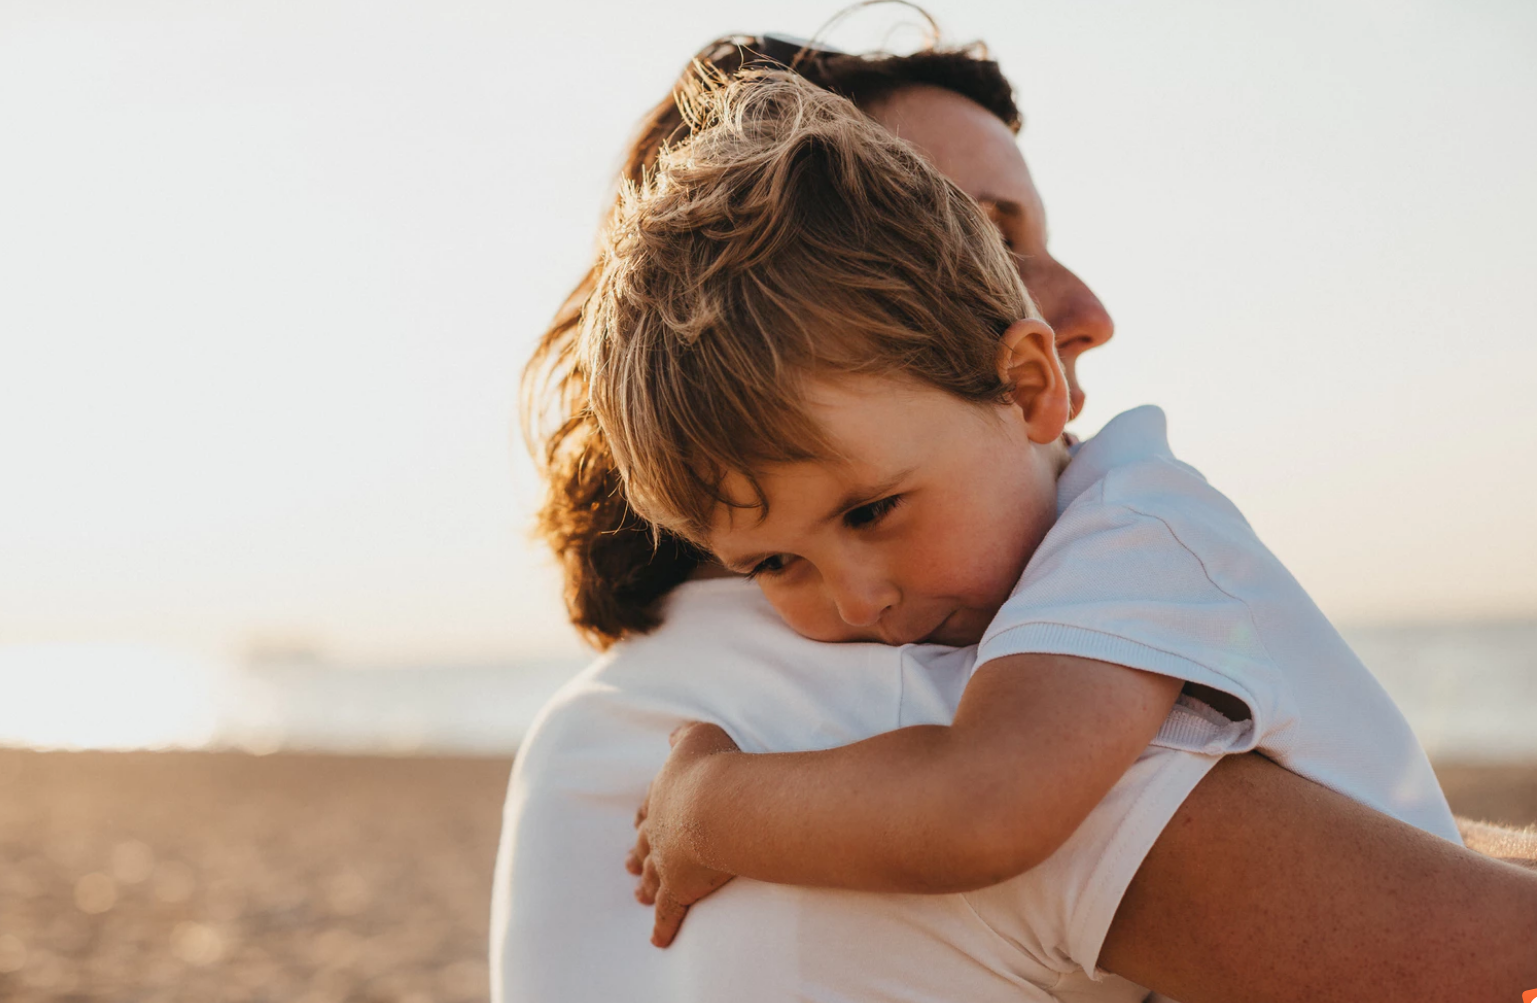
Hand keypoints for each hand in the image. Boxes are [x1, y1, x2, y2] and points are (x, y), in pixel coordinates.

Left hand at [625, 721, 739, 946]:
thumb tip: (674, 735)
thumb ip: (684, 735)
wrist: (717, 803)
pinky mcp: (679, 889)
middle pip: (644, 844)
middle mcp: (659, 829)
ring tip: (638, 894)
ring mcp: (666, 862)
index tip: (639, 821)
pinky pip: (668, 912)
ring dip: (645, 886)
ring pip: (650, 878)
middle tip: (628, 863)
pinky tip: (658, 941)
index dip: (646, 815)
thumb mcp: (698, 736)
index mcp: (663, 796)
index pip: (650, 807)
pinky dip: (663, 927)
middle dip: (637, 853)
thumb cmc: (713, 766)